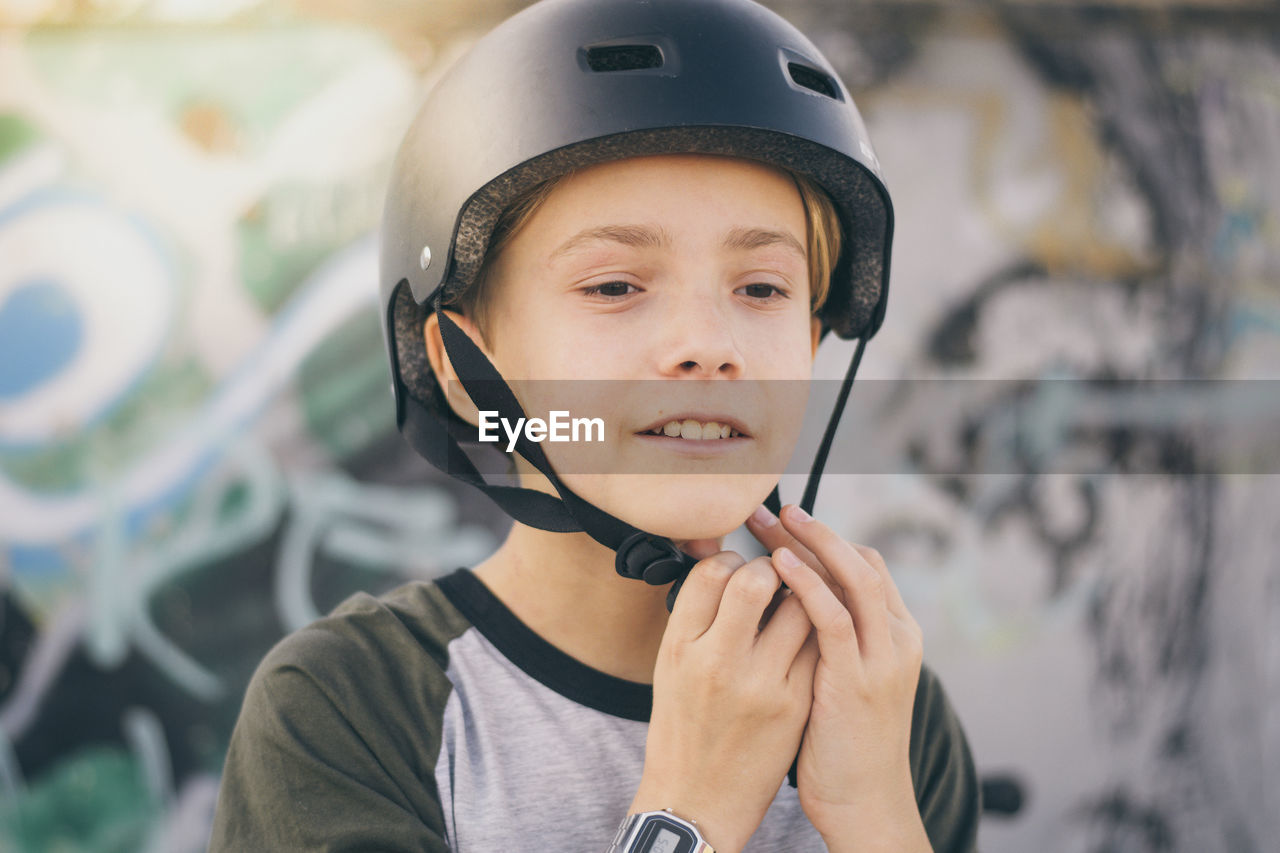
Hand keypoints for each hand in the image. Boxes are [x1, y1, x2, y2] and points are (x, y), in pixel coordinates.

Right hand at [630, 548, 819, 852]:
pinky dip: (818, 629)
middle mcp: (718, 661)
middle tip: (775, 575)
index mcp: (680, 646)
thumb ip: (696, 616)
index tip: (738, 567)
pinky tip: (811, 634)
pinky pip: (819, 646)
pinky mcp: (795, 706)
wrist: (697, 799)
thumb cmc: (682, 725)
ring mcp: (761, 684)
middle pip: (756, 581)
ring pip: (801, 608)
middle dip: (772, 566)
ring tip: (796, 601)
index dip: (730, 558)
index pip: (711, 572)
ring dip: (803, 593)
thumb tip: (724, 565)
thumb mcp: (671, 666)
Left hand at [746, 504, 928, 849]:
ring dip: (810, 542)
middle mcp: (897, 638)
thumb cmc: (842, 744)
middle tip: (767, 508)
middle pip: (858, 562)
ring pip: (854, 578)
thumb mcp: (841, 678)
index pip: (864, 566)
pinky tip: (779, 563)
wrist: (864, 803)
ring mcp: (882, 658)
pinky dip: (809, 584)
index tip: (781, 523)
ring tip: (771, 519)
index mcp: (895, 636)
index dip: (823, 539)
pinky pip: (835, 617)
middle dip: (812, 530)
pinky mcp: (858, 679)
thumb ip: (827, 640)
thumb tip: (787, 603)